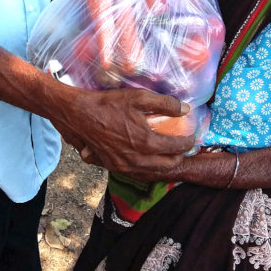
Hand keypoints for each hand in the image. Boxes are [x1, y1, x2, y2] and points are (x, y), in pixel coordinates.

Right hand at [51, 88, 194, 178]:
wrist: (78, 115)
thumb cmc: (108, 104)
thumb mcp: (138, 97)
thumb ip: (165, 103)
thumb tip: (186, 109)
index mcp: (145, 142)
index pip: (176, 148)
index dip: (188, 142)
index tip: (192, 136)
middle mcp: (136, 159)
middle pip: (168, 165)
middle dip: (179, 157)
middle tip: (184, 147)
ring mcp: (124, 166)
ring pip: (153, 172)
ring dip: (165, 165)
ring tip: (170, 154)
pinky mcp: (113, 167)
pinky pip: (137, 173)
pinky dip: (149, 169)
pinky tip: (150, 160)